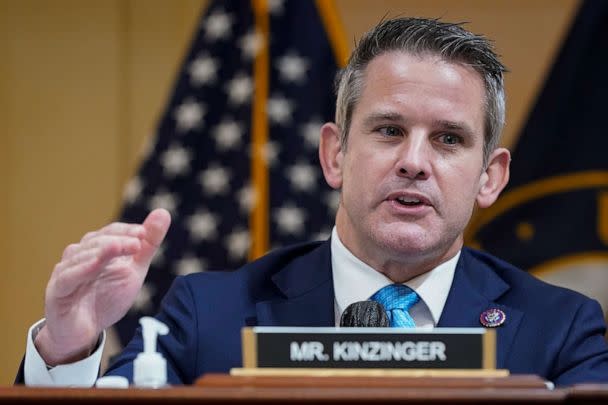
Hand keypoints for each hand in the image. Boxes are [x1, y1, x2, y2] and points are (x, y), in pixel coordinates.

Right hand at [34, 209, 170, 365]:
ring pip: (82, 256)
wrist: (83, 332)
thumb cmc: (106, 298)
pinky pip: (68, 277)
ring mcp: (66, 272)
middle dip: (119, 239)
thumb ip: (148, 244)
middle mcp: (79, 256)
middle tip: (139, 241)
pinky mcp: (57, 291)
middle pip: (97, 241)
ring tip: (121, 246)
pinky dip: (82, 268)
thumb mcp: (134, 271)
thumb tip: (163, 212)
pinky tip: (96, 263)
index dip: (127, 230)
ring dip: (103, 250)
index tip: (144, 232)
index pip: (111, 232)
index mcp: (97, 249)